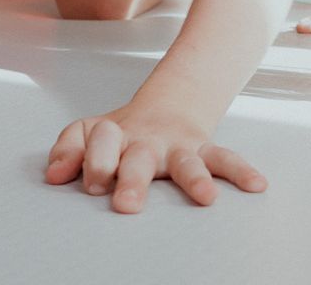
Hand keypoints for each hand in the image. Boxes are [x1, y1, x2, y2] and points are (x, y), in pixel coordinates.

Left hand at [45, 102, 264, 213]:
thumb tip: (53, 175)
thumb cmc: (123, 131)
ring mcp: (177, 147)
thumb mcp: (89, 131)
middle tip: (126, 204)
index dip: (94, 161)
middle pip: (138, 158)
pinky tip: (257, 184)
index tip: (91, 184)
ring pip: (185, 162)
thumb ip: (68, 150)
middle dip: (131, 180)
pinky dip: (241, 170)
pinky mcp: (203, 151)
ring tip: (206, 198)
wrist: (168, 105)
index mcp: (115, 136)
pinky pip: (225, 159)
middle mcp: (146, 142)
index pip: (99, 141)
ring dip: (195, 179)